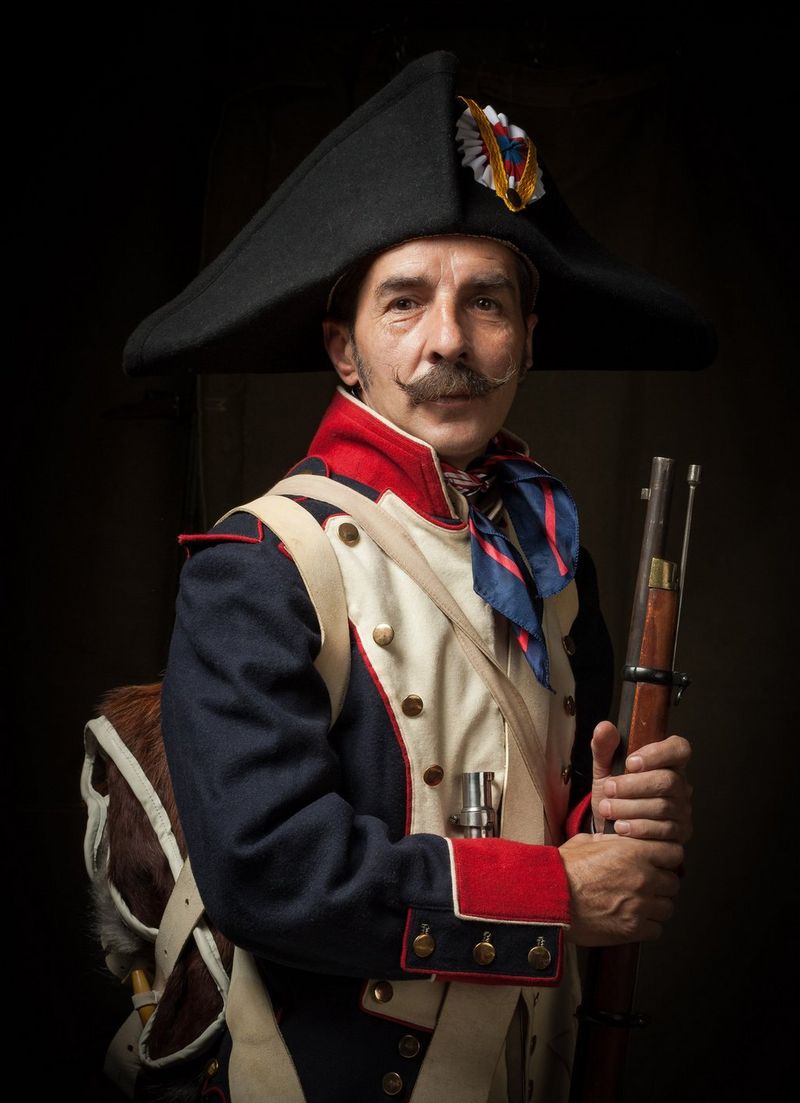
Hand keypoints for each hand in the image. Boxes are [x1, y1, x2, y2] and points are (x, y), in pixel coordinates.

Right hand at [559, 832, 682, 944]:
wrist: (549, 899)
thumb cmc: (563, 870)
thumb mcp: (586, 841)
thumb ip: (611, 839)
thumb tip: (619, 839)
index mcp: (634, 852)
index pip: (674, 853)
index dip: (666, 857)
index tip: (659, 862)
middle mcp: (643, 877)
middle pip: (673, 882)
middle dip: (661, 883)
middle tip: (645, 884)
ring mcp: (640, 905)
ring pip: (667, 907)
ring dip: (656, 905)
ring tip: (638, 903)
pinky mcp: (633, 929)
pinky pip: (656, 929)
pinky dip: (647, 926)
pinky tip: (632, 918)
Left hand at [590, 721, 692, 842]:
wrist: (611, 827)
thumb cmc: (614, 794)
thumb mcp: (604, 769)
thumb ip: (604, 747)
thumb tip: (604, 728)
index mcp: (667, 762)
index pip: (679, 749)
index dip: (657, 754)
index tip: (630, 762)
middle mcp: (680, 785)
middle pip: (668, 780)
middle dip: (633, 786)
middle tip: (609, 789)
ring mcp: (682, 810)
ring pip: (663, 807)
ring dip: (629, 808)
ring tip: (607, 809)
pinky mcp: (679, 833)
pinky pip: (663, 830)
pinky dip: (637, 827)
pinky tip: (620, 826)